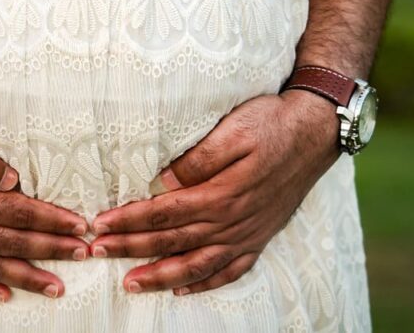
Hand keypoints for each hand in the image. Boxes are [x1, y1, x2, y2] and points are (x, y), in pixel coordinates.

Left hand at [87, 90, 340, 294]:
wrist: (315, 132)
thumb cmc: (270, 123)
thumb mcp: (234, 130)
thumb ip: (198, 159)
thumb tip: (162, 180)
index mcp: (220, 193)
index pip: (163, 212)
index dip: (128, 220)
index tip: (99, 224)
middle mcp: (232, 220)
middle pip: (172, 240)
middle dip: (131, 248)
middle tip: (97, 253)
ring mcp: (247, 232)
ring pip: (197, 264)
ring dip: (161, 276)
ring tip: (130, 284)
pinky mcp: (260, 236)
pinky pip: (231, 270)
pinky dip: (206, 283)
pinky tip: (183, 290)